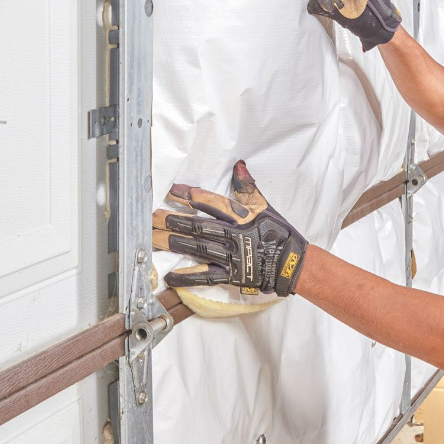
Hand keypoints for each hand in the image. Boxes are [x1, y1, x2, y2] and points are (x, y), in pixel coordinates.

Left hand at [154, 161, 307, 297]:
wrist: (291, 263)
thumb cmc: (278, 234)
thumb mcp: (265, 206)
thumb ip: (248, 187)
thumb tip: (239, 166)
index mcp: (242, 217)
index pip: (213, 203)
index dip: (192, 196)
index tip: (174, 191)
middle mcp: (234, 235)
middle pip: (199, 226)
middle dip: (173, 220)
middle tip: (152, 216)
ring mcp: (231, 256)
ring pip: (197, 248)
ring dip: (173, 243)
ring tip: (152, 238)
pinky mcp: (230, 275)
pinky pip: (206, 276)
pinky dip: (187, 276)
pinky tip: (170, 275)